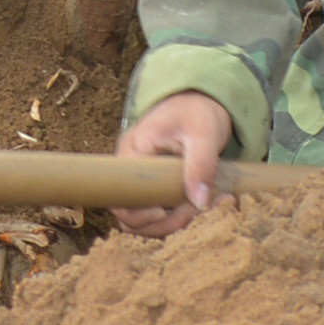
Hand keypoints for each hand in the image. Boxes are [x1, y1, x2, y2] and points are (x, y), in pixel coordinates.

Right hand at [113, 91, 233, 236]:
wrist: (201, 101)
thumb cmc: (197, 111)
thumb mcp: (203, 133)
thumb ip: (201, 165)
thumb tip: (199, 202)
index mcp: (132, 154)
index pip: (120, 200)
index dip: (139, 216)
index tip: (167, 211)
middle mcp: (131, 172)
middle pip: (131, 218)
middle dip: (164, 224)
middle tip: (195, 211)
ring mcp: (142, 182)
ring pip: (145, 221)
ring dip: (173, 224)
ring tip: (203, 209)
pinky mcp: (157, 188)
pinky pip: (159, 214)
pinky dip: (179, 218)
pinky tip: (203, 206)